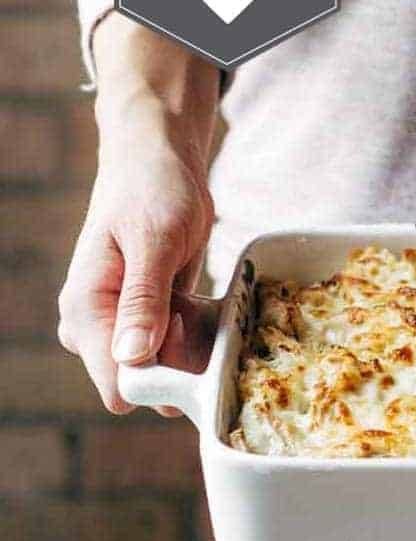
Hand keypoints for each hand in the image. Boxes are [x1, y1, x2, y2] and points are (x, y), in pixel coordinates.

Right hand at [57, 15, 219, 413]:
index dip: (162, 382)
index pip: (118, 383)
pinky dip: (196, 337)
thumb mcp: (154, 241)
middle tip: (203, 319)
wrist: (158, 157)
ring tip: (202, 305)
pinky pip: (175, 349)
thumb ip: (143, 300)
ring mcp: (122, 323)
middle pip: (144, 383)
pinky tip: (204, 308)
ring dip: (193, 351)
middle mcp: (96, 324)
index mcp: (85, 308)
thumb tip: (131, 358)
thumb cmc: (153, 189)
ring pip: (163, 368)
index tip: (193, 351)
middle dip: (182, 367)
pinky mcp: (147, 317)